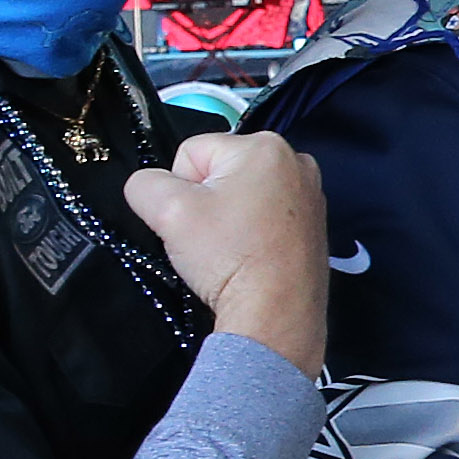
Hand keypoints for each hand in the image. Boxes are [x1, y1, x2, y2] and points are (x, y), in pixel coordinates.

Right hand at [125, 131, 328, 377]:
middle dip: (206, 201)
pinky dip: (252, 230)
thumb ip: (144, 184)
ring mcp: (310, 193)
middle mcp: (296, 161)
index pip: (192, 153)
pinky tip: (251, 253)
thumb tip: (148, 184)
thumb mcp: (167, 211)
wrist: (276, 313)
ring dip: (228, 217)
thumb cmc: (228, 256)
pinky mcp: (313, 222)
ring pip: (240, 194)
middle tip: (213, 237)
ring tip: (233, 248)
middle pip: (218, 172)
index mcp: (265, 145)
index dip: (181, 188)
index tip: (197, 221)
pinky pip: (264, 214)